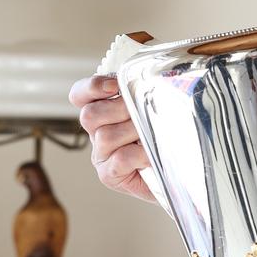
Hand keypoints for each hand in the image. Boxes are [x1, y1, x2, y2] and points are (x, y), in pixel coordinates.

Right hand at [68, 75, 155, 202]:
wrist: (176, 174)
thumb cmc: (164, 141)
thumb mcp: (155, 114)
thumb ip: (146, 98)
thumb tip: (155, 82)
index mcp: (102, 114)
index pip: (81, 96)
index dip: (92, 87)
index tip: (114, 85)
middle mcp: (96, 133)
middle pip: (90, 115)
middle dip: (120, 108)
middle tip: (144, 111)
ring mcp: (101, 155)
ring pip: (106, 136)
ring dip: (134, 132)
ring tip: (154, 135)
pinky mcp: (109, 175)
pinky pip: (121, 158)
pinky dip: (140, 153)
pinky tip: (153, 155)